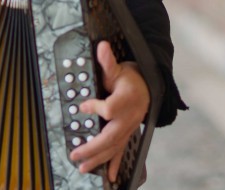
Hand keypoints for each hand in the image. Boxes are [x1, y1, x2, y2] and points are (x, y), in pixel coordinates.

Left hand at [69, 40, 149, 182]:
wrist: (149, 89)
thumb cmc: (131, 79)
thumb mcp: (118, 69)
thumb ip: (107, 61)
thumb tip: (101, 46)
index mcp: (125, 100)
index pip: (109, 108)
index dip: (95, 107)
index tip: (82, 105)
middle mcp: (127, 118)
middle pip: (109, 137)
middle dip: (91, 148)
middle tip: (75, 154)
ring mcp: (128, 129)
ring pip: (113, 148)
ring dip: (97, 159)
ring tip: (82, 167)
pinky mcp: (127, 135)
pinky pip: (120, 152)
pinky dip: (114, 164)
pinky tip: (110, 177)